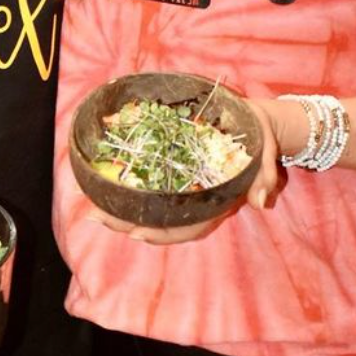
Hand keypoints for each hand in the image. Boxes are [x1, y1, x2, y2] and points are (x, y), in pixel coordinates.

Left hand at [87, 100, 292, 243]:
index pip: (187, 227)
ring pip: (149, 204)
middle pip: (159, 220)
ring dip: (119, 206)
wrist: (256, 122)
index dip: (162, 233)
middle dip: (127, 222)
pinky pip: (148, 180)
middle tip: (95, 215)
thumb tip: (260, 200)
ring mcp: (183, 185)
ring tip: (90, 202)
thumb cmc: (260, 140)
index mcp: (216, 203)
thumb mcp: (265, 156)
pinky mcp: (175, 169)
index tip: (137, 233)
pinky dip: (126, 182)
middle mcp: (195, 199)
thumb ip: (264, 177)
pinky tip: (102, 176)